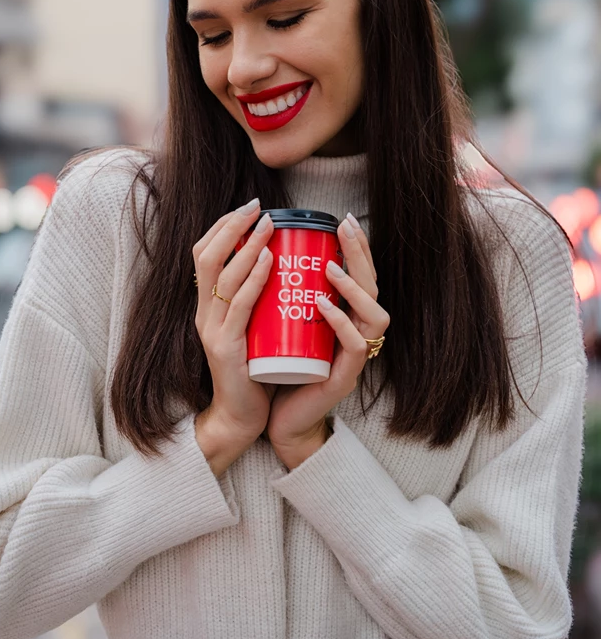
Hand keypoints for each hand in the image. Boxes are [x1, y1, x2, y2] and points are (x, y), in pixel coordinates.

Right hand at [193, 200, 275, 458]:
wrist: (240, 418)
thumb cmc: (253, 370)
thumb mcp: (250, 327)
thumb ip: (257, 300)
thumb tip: (278, 263)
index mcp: (207, 307)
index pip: (205, 255)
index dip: (223, 227)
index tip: (249, 208)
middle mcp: (203, 314)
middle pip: (207, 257)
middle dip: (232, 226)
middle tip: (257, 207)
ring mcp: (212, 330)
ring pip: (223, 276)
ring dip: (247, 245)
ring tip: (268, 225)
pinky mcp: (226, 347)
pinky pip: (239, 305)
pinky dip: (253, 278)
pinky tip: (268, 260)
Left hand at [268, 212, 388, 469]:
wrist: (273, 417)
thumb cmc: (279, 366)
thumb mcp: (283, 321)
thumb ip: (286, 292)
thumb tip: (265, 249)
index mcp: (345, 319)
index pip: (361, 278)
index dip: (357, 249)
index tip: (341, 221)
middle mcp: (357, 335)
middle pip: (374, 289)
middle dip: (362, 256)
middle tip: (344, 229)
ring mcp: (355, 358)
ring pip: (375, 316)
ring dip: (354, 288)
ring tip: (331, 268)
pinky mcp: (343, 378)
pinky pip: (355, 347)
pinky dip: (341, 323)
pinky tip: (323, 306)